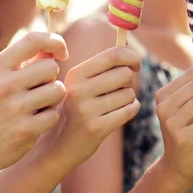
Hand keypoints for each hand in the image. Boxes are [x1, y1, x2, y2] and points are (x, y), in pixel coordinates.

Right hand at [0, 32, 67, 178]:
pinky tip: (33, 123)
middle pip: (51, 67)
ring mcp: (14, 108)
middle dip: (51, 78)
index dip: (56, 42)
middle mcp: (4, 85)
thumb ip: (25, 62)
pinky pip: (54, 115)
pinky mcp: (25, 130)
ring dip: (52, 99)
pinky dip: (48, 119)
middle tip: (38, 90)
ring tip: (36, 106)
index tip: (62, 53)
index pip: (34, 39)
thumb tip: (54, 48)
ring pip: (58, 90)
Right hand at [36, 47, 140, 171]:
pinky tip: (120, 113)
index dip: (132, 57)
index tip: (136, 64)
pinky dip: (132, 109)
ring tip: (114, 105)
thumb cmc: (76, 109)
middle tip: (120, 90)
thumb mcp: (79, 84)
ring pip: (130, 94)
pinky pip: (130, 110)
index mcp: (75, 74)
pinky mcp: (97, 128)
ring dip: (129, 98)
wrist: (57, 146)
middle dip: (129, 81)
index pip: (113, 55)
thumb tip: (127, 46)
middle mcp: (78, 90)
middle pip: (125, 74)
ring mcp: (86, 110)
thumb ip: (101, 65)